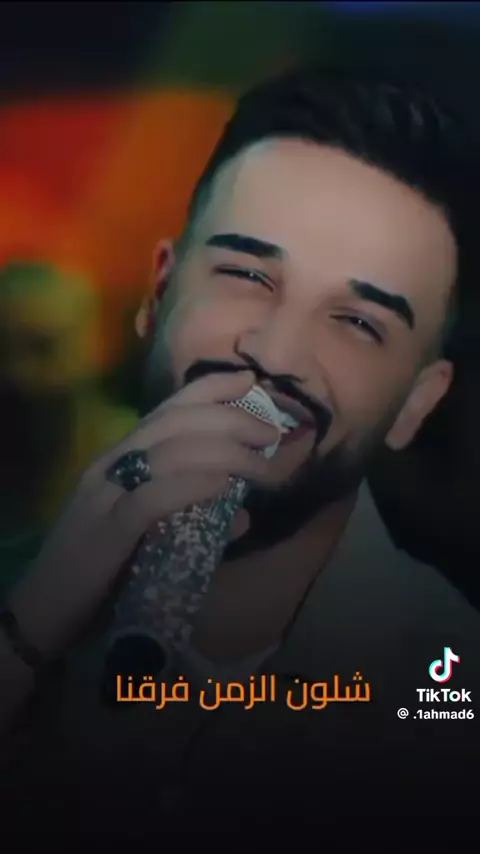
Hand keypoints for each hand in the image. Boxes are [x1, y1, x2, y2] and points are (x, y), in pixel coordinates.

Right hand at [8, 371, 277, 654]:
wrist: (46, 611)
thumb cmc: (100, 572)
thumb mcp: (151, 537)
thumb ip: (193, 520)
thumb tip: (244, 515)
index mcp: (119, 460)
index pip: (166, 411)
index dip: (209, 390)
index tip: (249, 382)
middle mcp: (111, 466)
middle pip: (175, 424)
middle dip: (229, 419)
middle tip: (270, 432)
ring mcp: (105, 495)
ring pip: (168, 453)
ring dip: (224, 453)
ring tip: (262, 464)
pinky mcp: (105, 531)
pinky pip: (151, 498)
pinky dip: (190, 486)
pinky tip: (222, 484)